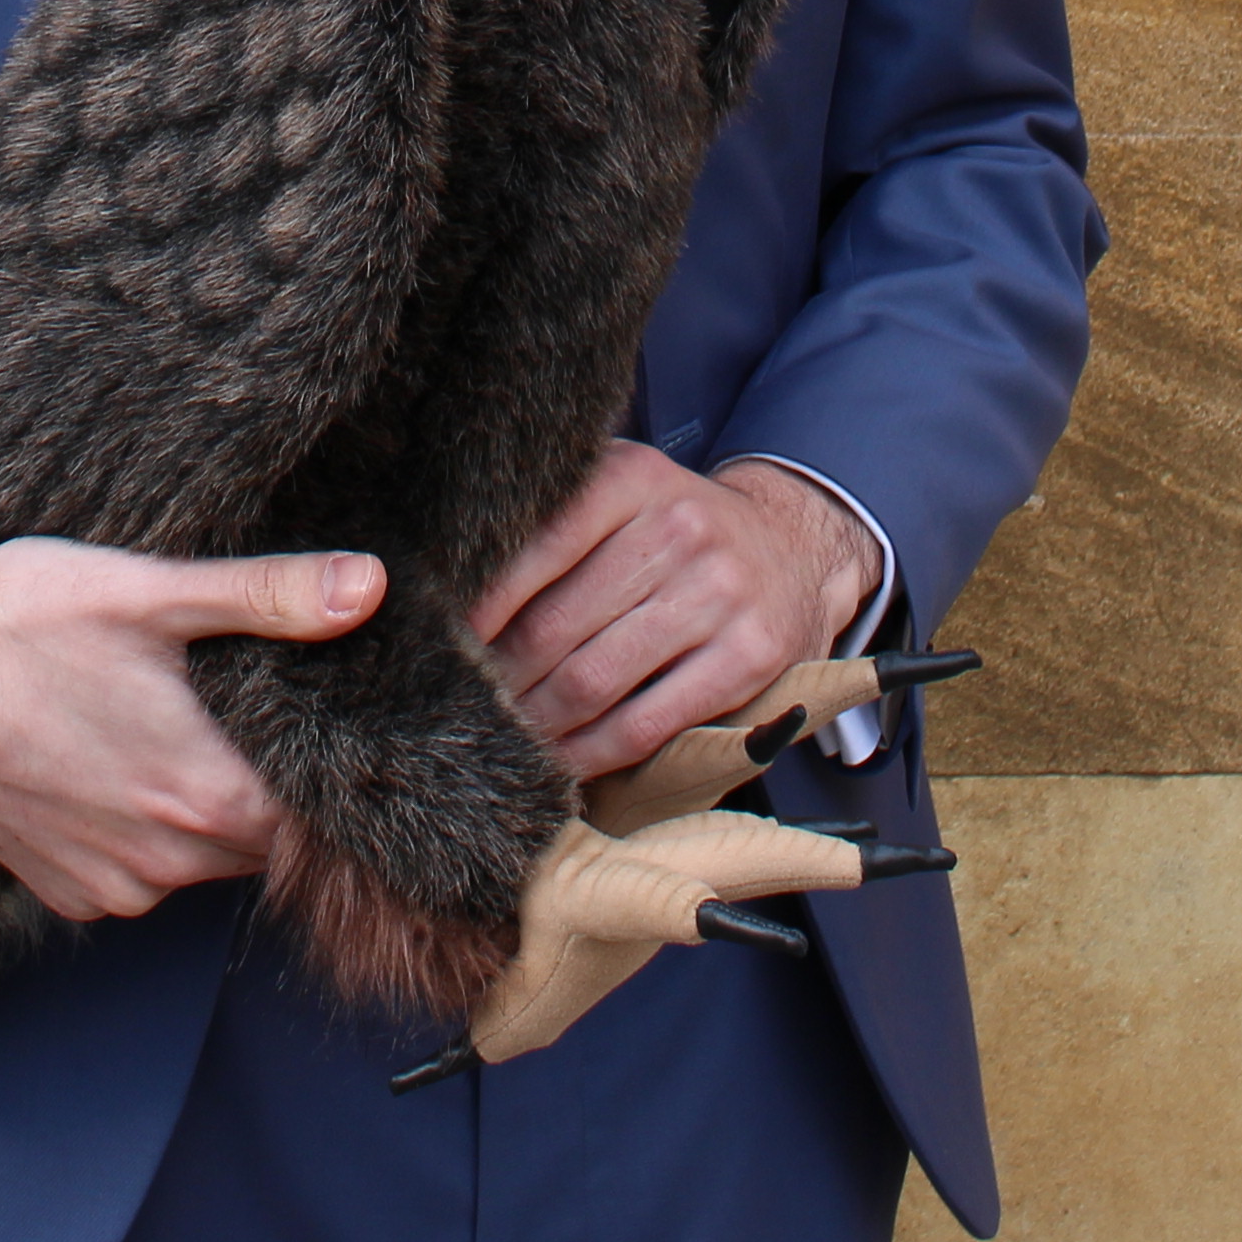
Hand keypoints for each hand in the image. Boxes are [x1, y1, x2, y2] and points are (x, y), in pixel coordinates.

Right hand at [0, 535, 381, 922]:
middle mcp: (168, 863)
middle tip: (255, 703)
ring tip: (183, 723)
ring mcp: (115, 887)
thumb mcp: (150, 593)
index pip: (326, 813)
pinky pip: (147, 871)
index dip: (340, 765)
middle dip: (276, 781)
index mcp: (207, 795)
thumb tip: (367, 587)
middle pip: (274, 839)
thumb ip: (270, 597)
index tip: (337, 715)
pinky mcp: (69, 894)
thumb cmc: (16, 623)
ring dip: (212, 803)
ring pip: (211, 857)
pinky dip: (152, 826)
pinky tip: (123, 759)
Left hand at [469, 445, 877, 781]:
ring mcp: (719, 594)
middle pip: (553, 626)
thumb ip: (553, 525)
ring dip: (536, 723)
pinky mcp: (750, 657)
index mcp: (631, 479)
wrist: (798, 549)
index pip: (531, 548)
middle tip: (463, 708)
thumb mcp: (624, 496)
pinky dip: (593, 753)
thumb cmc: (679, 533)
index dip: (478, 608)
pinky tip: (564, 763)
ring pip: (592, 680)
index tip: (442, 644)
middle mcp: (678, 528)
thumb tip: (452, 593)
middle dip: (498, 678)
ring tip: (505, 738)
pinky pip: (646, 724)